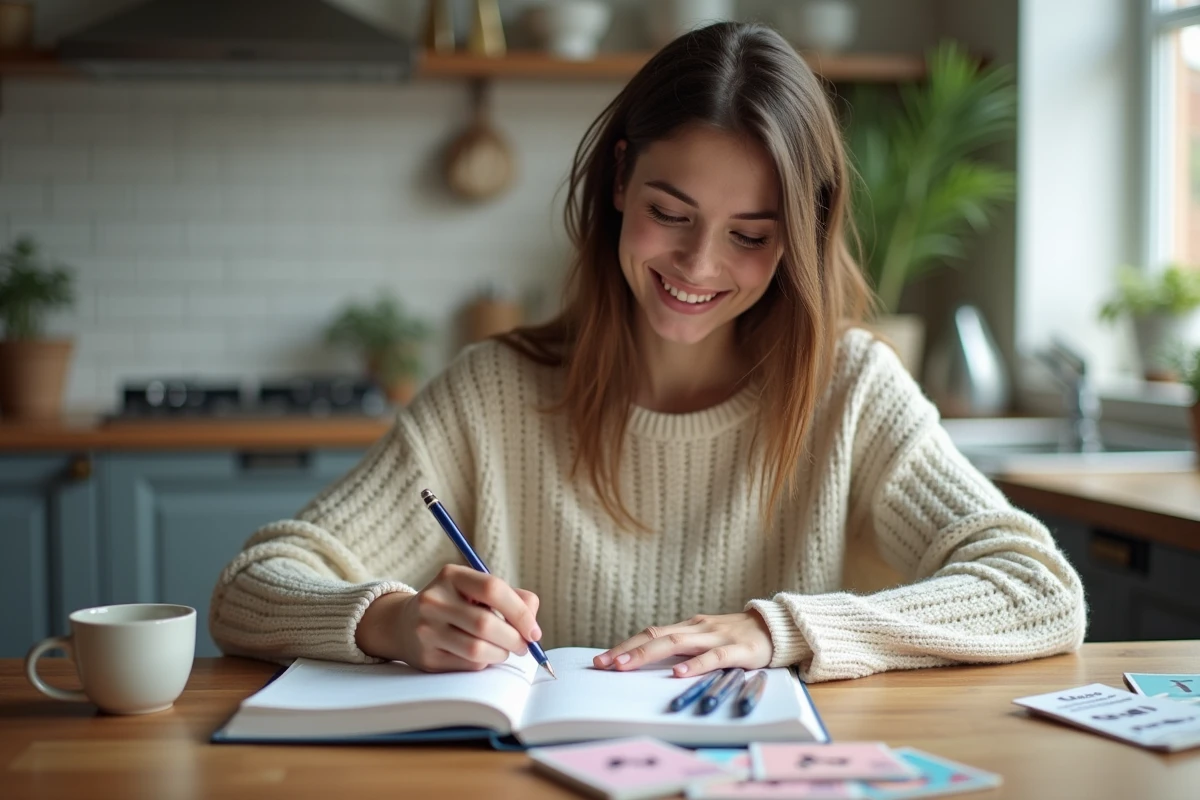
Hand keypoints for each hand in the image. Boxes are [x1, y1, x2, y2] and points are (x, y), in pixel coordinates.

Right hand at [355, 564, 540, 671]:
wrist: (404, 624)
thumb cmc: (456, 605)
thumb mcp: (477, 591)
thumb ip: (512, 598)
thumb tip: (532, 623)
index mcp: (451, 576)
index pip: (493, 589)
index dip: (520, 612)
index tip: (534, 631)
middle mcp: (434, 600)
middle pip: (486, 624)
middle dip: (514, 639)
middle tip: (524, 646)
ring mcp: (426, 629)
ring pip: (477, 649)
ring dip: (501, 654)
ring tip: (504, 651)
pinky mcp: (426, 656)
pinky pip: (467, 665)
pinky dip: (484, 663)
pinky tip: (483, 656)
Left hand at [593, 612, 772, 676]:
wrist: (776, 628)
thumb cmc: (736, 638)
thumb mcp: (705, 640)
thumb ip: (682, 649)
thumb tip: (649, 663)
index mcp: (688, 627)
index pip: (650, 633)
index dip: (626, 646)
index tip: (601, 660)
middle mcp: (697, 628)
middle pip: (656, 636)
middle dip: (628, 651)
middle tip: (604, 664)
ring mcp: (716, 637)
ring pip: (676, 643)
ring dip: (648, 654)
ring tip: (626, 667)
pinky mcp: (737, 650)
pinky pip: (713, 657)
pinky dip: (694, 665)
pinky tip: (678, 674)